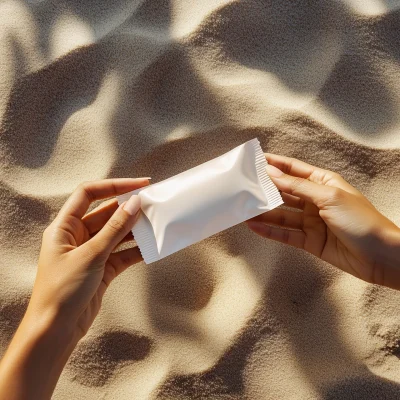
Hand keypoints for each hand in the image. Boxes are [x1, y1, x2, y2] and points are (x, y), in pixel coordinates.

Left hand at [0, 178, 147, 399]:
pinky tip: (152, 246)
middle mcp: (77, 237)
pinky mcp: (103, 269)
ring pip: (117, 233)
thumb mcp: (90, 255)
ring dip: (135, 229)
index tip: (139, 185)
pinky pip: (123, 253)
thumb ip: (115, 229)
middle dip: (129, 208)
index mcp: (64, 227)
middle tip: (153, 203)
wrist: (56, 331)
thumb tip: (134, 204)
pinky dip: (137, 249)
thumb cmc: (62, 291)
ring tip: (156, 222)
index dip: (113, 186)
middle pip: (106, 213)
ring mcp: (91, 253)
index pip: (89, 194)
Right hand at [247, 154, 399, 289]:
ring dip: (264, 212)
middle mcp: (315, 201)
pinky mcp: (309, 241)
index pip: (294, 170)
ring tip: (243, 209)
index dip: (275, 164)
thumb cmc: (361, 220)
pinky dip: (270, 231)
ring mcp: (311, 221)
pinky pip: (285, 234)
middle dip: (265, 189)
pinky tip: (254, 226)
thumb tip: (273, 173)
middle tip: (243, 186)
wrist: (381, 256)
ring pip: (282, 214)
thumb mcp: (328, 197)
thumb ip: (297, 187)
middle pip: (285, 192)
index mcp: (323, 183)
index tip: (255, 159)